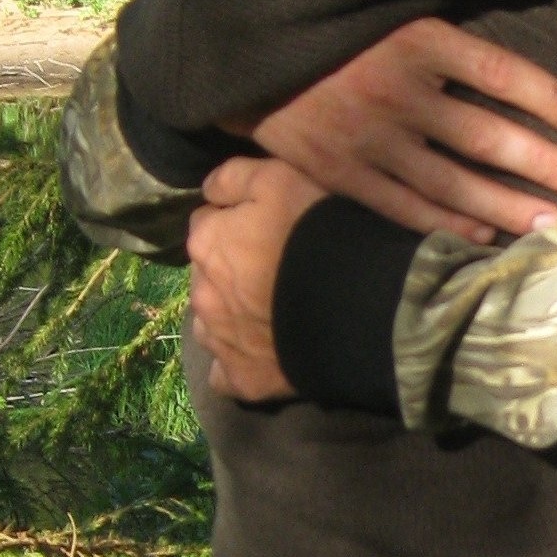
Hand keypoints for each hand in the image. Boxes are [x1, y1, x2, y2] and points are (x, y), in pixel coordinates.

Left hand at [188, 156, 325, 401]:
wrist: (354, 303)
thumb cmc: (317, 230)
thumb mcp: (280, 177)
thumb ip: (235, 177)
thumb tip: (209, 189)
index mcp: (206, 242)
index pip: (206, 221)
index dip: (236, 218)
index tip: (266, 221)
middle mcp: (202, 293)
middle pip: (208, 273)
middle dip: (231, 267)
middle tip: (276, 263)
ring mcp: (220, 341)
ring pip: (212, 322)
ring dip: (232, 313)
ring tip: (273, 306)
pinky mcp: (242, 379)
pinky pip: (226, 371)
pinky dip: (241, 358)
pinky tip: (267, 348)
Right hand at [247, 16, 556, 242]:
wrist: (247, 51)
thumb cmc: (341, 26)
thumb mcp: (393, 6)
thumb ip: (449, 27)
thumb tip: (524, 14)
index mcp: (419, 39)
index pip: (499, 71)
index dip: (547, 95)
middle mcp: (397, 89)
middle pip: (485, 134)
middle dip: (542, 162)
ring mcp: (368, 136)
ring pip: (450, 180)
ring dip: (505, 205)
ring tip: (551, 225)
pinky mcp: (340, 172)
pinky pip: (402, 205)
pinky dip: (444, 224)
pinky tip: (482, 238)